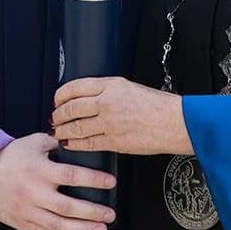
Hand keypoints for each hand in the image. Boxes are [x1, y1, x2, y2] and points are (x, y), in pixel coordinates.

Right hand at [0, 133, 114, 229]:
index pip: (71, 175)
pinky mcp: (22, 222)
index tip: (111, 183)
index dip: (93, 180)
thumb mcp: (33, 142)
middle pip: (68, 206)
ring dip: (83, 229)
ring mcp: (27, 210)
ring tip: (102, 229)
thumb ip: (57, 143)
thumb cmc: (10, 156)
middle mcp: (33, 192)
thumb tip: (80, 140)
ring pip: (59, 225)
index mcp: (38, 170)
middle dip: (93, 212)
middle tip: (111, 214)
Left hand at [52, 77, 191, 155]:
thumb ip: (110, 92)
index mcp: (112, 84)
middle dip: (59, 114)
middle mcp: (107, 101)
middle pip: (72, 107)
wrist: (175, 122)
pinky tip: (69, 144)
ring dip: (63, 130)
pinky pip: (87, 143)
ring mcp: (109, 122)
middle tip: (54, 117)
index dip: (62, 94)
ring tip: (58, 132)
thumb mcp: (132, 88)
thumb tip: (90, 99)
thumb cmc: (159, 105)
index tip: (57, 99)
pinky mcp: (113, 141)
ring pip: (76, 126)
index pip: (76, 86)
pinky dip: (74, 144)